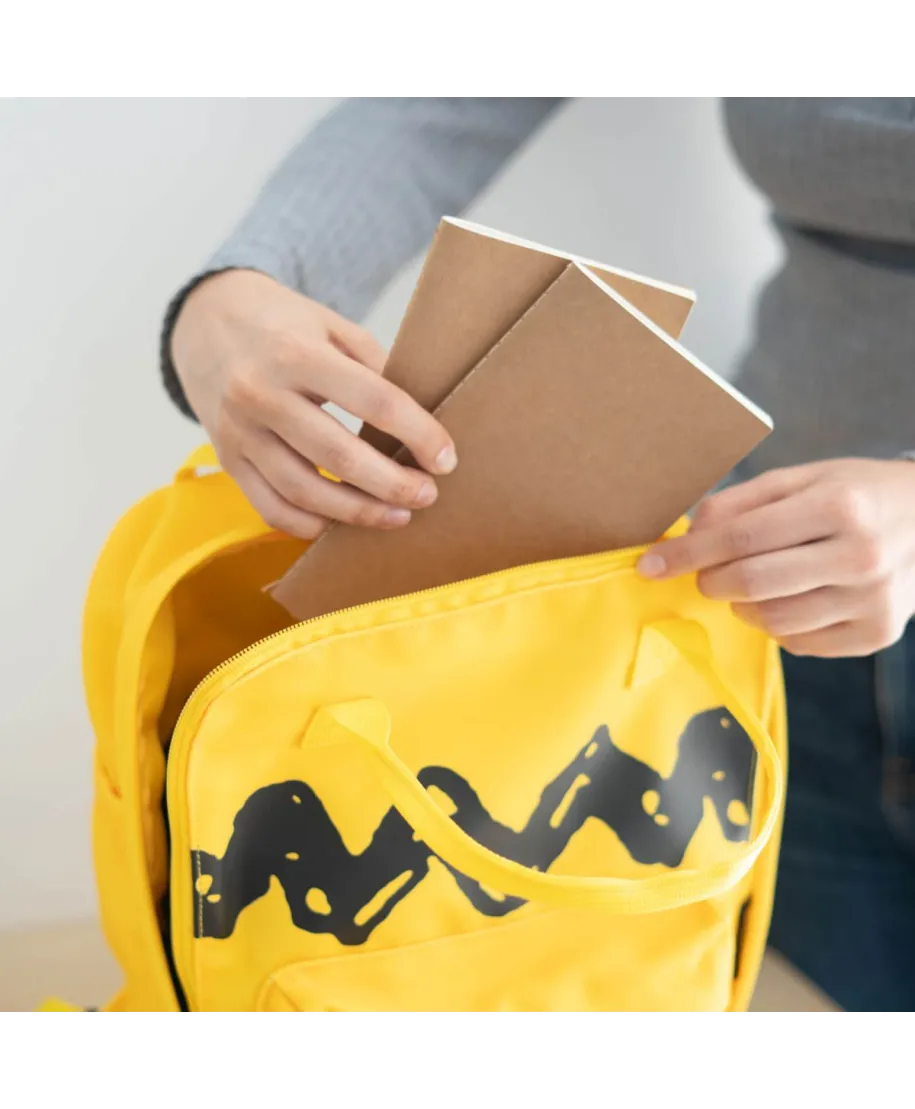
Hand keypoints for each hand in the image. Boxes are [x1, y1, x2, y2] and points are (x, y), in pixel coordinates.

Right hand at [171, 269, 456, 539]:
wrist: (204, 321)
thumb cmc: (282, 323)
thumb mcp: (331, 325)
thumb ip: (374, 366)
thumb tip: (422, 418)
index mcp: (297, 353)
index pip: (374, 400)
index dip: (418, 433)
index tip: (446, 458)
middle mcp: (262, 395)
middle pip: (339, 456)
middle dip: (392, 484)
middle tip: (427, 495)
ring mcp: (240, 432)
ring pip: (304, 492)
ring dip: (357, 513)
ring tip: (397, 516)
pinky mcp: (227, 459)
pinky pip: (270, 508)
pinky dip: (309, 525)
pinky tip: (341, 524)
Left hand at [637, 458, 914, 656]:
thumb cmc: (855, 495)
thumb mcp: (803, 478)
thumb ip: (741, 502)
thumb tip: (688, 534)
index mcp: (838, 506)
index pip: (740, 537)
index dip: (685, 554)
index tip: (647, 564)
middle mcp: (860, 556)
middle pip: (750, 584)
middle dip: (709, 581)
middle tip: (707, 573)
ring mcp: (872, 601)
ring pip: (770, 622)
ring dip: (741, 605)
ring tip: (753, 582)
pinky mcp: (875, 635)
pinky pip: (797, 644)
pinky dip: (777, 625)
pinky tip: (790, 599)